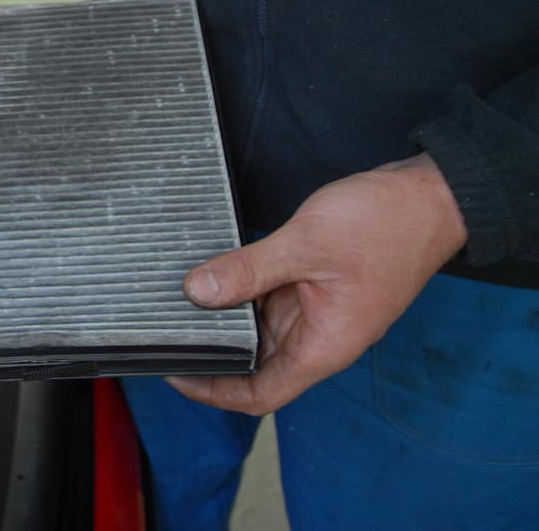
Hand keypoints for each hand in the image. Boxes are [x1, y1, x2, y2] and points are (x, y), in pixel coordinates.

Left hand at [166, 153, 467, 414]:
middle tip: (161, 330)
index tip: (173, 372)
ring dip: (222, 319)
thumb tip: (197, 291)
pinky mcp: (312, 286)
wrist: (430, 196)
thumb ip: (249, 269)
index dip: (212, 391)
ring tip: (174, 302)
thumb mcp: (306, 245)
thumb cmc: (384, 224)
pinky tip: (209, 274)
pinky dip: (239, 291)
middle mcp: (317, 337)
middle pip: (252, 364)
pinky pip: (268, 299)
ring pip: (257, 329)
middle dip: (210, 351)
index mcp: (323, 346)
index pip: (259, 394)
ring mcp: (315, 311)